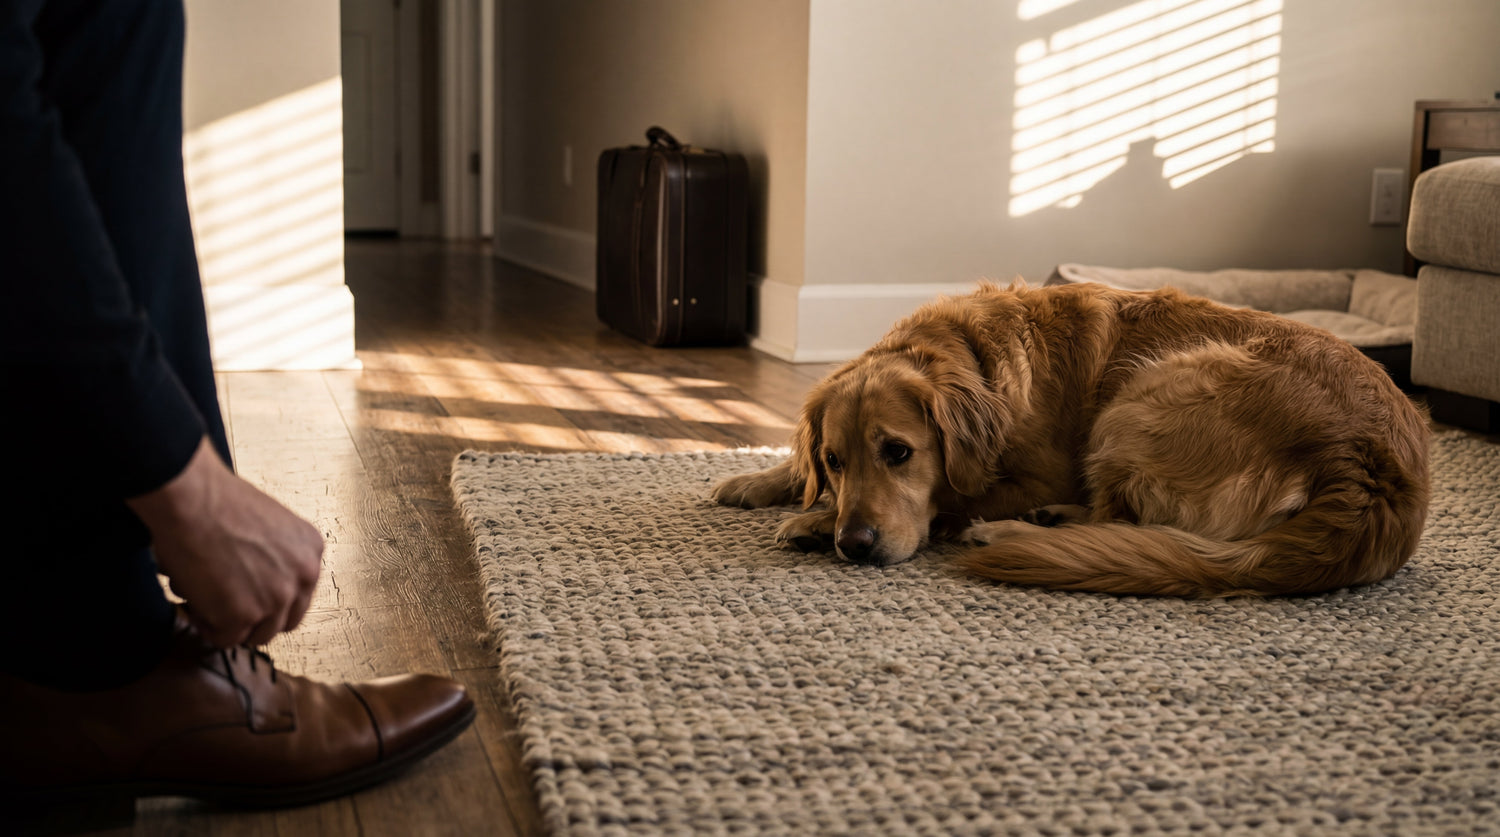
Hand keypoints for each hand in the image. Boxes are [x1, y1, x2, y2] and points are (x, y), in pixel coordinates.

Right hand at [126, 437, 323, 647]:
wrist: (193, 499)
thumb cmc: (218, 502)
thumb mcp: (270, 524)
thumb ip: (276, 554)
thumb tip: (259, 581)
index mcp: (311, 549)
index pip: (301, 594)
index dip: (273, 600)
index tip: (251, 598)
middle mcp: (303, 575)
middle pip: (286, 620)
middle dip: (257, 618)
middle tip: (228, 607)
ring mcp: (277, 598)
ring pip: (259, 635)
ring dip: (233, 625)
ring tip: (206, 602)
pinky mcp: (245, 615)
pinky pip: (227, 639)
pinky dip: (208, 627)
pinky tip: (195, 605)